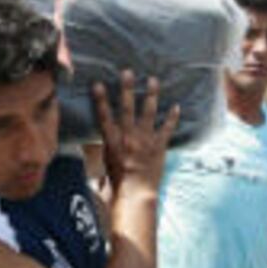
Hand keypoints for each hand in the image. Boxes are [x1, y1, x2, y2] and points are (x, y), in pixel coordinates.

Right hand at [91, 71, 179, 194]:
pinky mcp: (159, 147)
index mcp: (112, 141)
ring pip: (148, 112)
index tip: (97, 84)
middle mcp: (128, 136)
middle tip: (127, 72)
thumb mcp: (102, 166)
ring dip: (151, 95)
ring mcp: (145, 140)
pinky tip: (177, 106)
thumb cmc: (116, 185)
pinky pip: (167, 129)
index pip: (103, 116)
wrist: (136, 195)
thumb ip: (97, 152)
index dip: (100, 99)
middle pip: (127, 107)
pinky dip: (172, 118)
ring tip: (153, 80)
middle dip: (127, 88)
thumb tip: (89, 145)